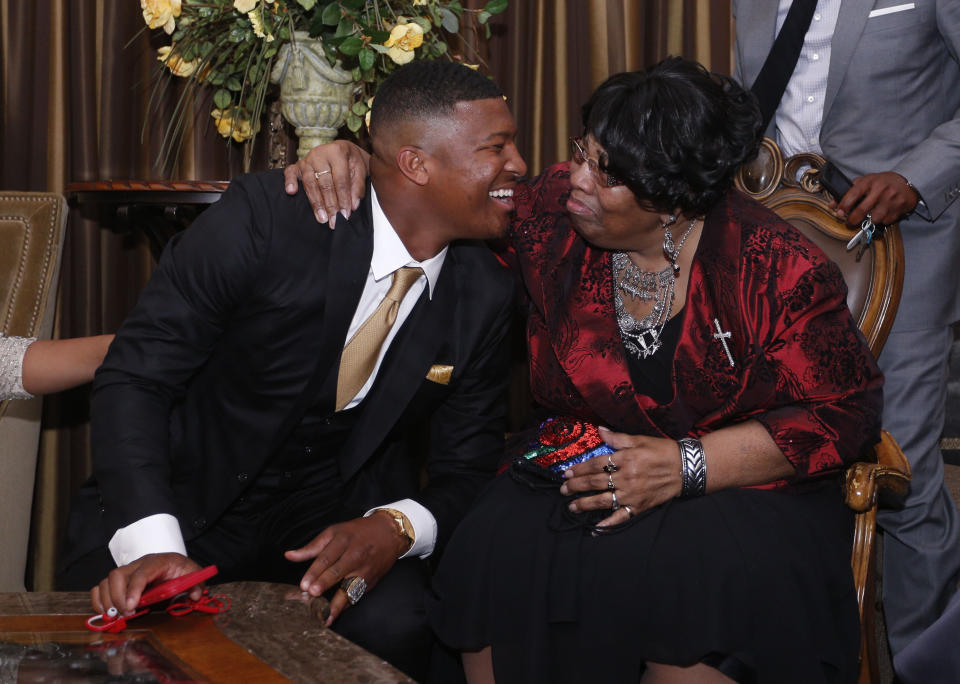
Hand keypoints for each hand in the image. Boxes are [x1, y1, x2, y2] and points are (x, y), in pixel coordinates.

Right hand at [90, 552, 202, 616]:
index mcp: (158, 562)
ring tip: (117, 615)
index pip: (142, 572)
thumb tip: (195, 595)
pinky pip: (101, 586)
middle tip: (126, 614)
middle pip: (118, 575)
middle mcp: (139, 564)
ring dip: (108, 600)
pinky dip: (99, 600)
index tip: (131, 606)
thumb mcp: (193, 575)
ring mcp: (127, 571)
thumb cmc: (181, 570)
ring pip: (107, 580)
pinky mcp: (119, 580)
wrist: (174, 564)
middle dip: (118, 597)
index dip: (134, 589)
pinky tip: (106, 612)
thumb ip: (197, 585)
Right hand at [282, 140, 369, 226]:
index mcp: (338, 152)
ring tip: (322, 218)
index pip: (340, 179)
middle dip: (330, 205)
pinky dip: (289, 182)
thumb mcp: (361, 170)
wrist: (343, 150)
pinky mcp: (298, 164)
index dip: (343, 199)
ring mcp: (307, 159)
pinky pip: (290, 172)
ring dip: (316, 203)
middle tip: (334, 221)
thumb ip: (357, 187)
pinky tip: (291, 192)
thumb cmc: (352, 162)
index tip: (345, 215)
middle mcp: (320, 154)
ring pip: (310, 183)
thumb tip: (353, 206)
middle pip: (324, 183)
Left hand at [284, 513, 406, 624]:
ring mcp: (365, 569)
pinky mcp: (371, 580)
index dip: (314, 571)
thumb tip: (289, 555)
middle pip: (338, 570)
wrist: (390, 533)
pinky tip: (335, 615)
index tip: (304, 584)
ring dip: (337, 603)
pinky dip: (346, 606)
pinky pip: (357, 595)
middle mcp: (355, 555)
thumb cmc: (358, 532)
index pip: (327, 557)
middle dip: (325, 583)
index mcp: (343, 540)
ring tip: (325, 616)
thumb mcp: (334, 532)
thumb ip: (312, 547)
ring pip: (349, 588)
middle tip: (312, 593)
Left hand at [560, 427, 681, 526]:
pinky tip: (596, 529)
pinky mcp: (640, 506)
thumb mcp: (640, 440)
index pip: (596, 465)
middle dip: (576, 487)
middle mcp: (627, 478)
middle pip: (595, 483)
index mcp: (625, 459)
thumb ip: (617, 437)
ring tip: (572, 507)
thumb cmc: (662, 451)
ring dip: (585, 504)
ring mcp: (633, 494)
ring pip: (604, 501)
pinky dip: (609, 524)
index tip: (567, 472)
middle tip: (563, 489)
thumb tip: (599, 429)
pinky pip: (622, 517)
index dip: (579, 469)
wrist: (685, 468)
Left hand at [834, 171, 918, 226]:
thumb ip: (849, 192)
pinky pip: (886, 221)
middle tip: (850, 221)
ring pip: (874, 218)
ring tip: (871, 214)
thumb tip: (832, 204)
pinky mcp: (899, 208)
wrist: (907, 183)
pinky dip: (883, 220)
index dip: (844, 205)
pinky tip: (884, 213)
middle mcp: (880, 190)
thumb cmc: (882, 183)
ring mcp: (891, 199)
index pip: (853, 194)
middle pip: (862, 210)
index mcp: (869, 182)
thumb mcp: (865, 181)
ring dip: (870, 220)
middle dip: (852, 219)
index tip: (840, 212)